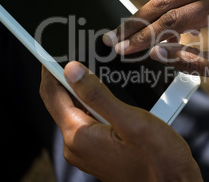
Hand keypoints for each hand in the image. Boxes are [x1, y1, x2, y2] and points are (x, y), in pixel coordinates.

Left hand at [39, 62, 201, 181]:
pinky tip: (108, 93)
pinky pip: (87, 121)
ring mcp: (87, 150)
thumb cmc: (158, 158)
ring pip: (76, 110)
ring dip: (82, 90)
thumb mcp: (131, 121)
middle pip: (61, 102)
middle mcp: (76, 145)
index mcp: (78, 136)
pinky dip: (93, 104)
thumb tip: (71, 70)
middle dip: (67, 77)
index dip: (50, 69)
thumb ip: (98, 95)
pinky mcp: (98, 151)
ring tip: (95, 68)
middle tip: (79, 52)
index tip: (53, 49)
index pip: (52, 94)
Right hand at [103, 0, 208, 81]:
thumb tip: (154, 53)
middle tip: (114, 38)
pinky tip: (164, 24)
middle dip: (136, 21)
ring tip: (139, 36)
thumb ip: (189, 62)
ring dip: (150, 12)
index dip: (143, 37)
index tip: (121, 48)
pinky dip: (166, 3)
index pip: (172, 20)